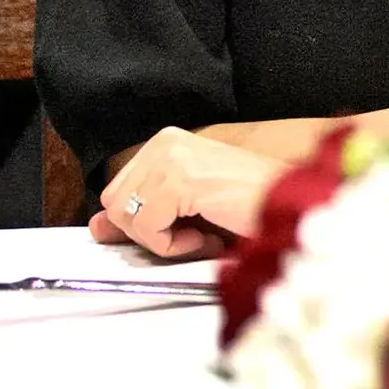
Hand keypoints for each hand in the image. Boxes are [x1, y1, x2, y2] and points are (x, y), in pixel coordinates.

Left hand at [92, 127, 288, 258]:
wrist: (291, 205)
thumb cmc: (252, 206)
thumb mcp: (187, 209)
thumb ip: (141, 215)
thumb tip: (97, 227)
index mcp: (167, 142)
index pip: (117, 191)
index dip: (139, 224)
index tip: (176, 232)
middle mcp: (166, 143)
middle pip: (114, 204)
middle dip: (148, 232)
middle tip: (193, 235)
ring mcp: (171, 158)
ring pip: (126, 218)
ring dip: (163, 241)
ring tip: (203, 235)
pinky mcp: (180, 180)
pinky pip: (148, 228)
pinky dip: (174, 246)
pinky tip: (208, 237)